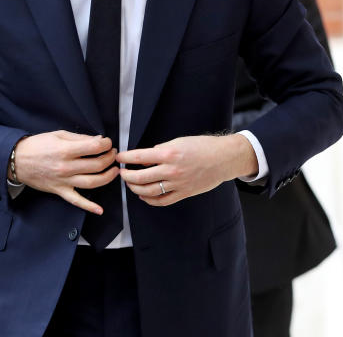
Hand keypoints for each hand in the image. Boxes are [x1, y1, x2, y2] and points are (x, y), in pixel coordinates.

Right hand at [12, 131, 118, 214]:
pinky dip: (89, 206)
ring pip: (92, 182)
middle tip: (112, 154)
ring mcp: (63, 181)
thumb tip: (98, 140)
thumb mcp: (58, 135)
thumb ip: (80, 138)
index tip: (107, 143)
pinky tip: (99, 209)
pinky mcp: (59, 191)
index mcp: (66, 150)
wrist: (17, 160)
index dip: (105, 144)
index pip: (94, 147)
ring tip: (114, 171)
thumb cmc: (37, 145)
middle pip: (96, 165)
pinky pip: (76, 201)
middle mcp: (66, 167)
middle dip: (109, 158)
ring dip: (107, 177)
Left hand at [117, 134, 257, 205]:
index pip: (139, 157)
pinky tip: (143, 195)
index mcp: (169, 154)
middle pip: (140, 177)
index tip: (119, 158)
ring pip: (148, 191)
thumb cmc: (202, 146)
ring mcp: (177, 184)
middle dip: (126, 176)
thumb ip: (160, 150)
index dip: (125, 158)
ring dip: (135, 188)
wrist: (223, 159)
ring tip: (130, 184)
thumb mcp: (179, 141)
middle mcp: (171, 170)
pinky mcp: (183, 193)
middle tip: (122, 173)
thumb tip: (145, 158)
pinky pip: (162, 200)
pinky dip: (150, 200)